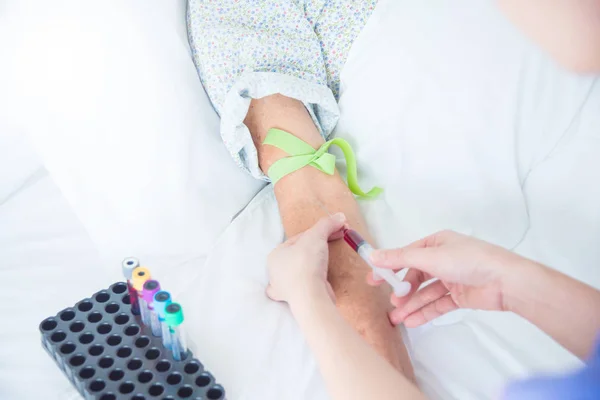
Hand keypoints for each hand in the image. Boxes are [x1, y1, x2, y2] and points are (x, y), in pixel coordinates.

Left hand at [266, 213, 345, 305]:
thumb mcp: (317, 236)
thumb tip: (340, 216)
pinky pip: (301, 288)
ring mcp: (284, 288)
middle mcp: (276, 273)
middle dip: (315, 248)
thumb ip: (327, 224)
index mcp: (275, 255)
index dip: (318, 232)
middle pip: (299, 254)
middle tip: (333, 242)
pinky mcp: (295, 300)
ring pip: (298, 272)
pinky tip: (310, 284)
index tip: (335, 230)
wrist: (310, 296)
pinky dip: (306, 285)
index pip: (299, 238)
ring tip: (324, 262)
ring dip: (309, 266)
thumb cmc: (306, 263)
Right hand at [368, 230, 525, 326]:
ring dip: (411, 304)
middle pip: (416, 275)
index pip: (407, 255)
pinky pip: (438, 304)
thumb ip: (400, 258)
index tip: (373, 279)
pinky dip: (425, 312)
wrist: (505, 281)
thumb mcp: (429, 257)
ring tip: (397, 318)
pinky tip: (412, 321)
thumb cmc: (467, 261)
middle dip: (402, 290)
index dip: (390, 267)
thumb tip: (373, 255)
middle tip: (390, 302)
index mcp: (437, 243)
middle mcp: (443, 259)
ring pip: (425, 292)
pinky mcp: (460, 296)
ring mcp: (452, 278)